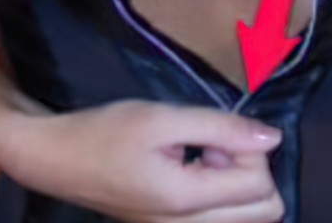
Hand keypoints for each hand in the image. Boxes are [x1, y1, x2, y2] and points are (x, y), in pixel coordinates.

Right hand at [4, 98, 284, 221]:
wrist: (59, 160)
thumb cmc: (106, 133)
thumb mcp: (161, 118)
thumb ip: (219, 127)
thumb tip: (271, 138)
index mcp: (187, 202)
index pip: (261, 187)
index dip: (249, 150)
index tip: (214, 133)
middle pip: (267, 211)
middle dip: (250, 170)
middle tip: (212, 147)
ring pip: (250, 220)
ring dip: (237, 184)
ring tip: (202, 157)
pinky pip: (224, 221)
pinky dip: (222, 195)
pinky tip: (192, 170)